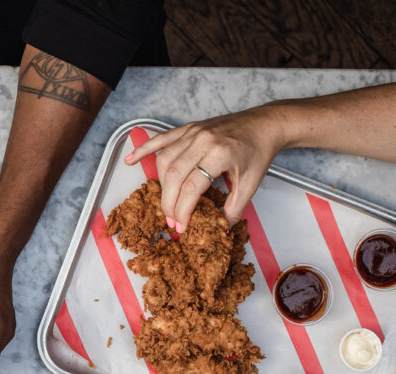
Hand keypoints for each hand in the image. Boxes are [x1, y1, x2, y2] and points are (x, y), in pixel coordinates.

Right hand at [125, 105, 288, 230]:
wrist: (265, 124)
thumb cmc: (258, 152)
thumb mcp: (251, 184)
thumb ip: (233, 208)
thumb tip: (218, 228)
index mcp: (220, 154)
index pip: (192, 188)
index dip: (183, 210)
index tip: (181, 226)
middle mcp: (203, 141)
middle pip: (173, 176)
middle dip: (169, 203)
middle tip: (172, 220)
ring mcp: (193, 132)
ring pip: (164, 161)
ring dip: (161, 185)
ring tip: (166, 203)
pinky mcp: (188, 128)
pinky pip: (160, 139)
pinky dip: (144, 149)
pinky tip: (131, 160)